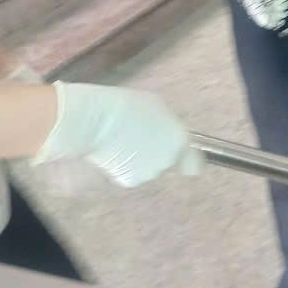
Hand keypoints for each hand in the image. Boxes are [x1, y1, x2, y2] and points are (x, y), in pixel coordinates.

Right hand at [34, 83, 201, 187]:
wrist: (94, 121)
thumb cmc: (123, 107)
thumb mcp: (157, 108)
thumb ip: (169, 127)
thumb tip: (170, 136)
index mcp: (178, 141)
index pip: (194, 164)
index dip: (188, 161)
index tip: (183, 159)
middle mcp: (167, 161)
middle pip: (166, 162)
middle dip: (156, 153)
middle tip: (139, 138)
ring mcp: (148, 173)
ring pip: (148, 169)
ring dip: (139, 160)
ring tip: (122, 141)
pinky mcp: (129, 180)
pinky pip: (131, 174)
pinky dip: (124, 167)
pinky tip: (114, 152)